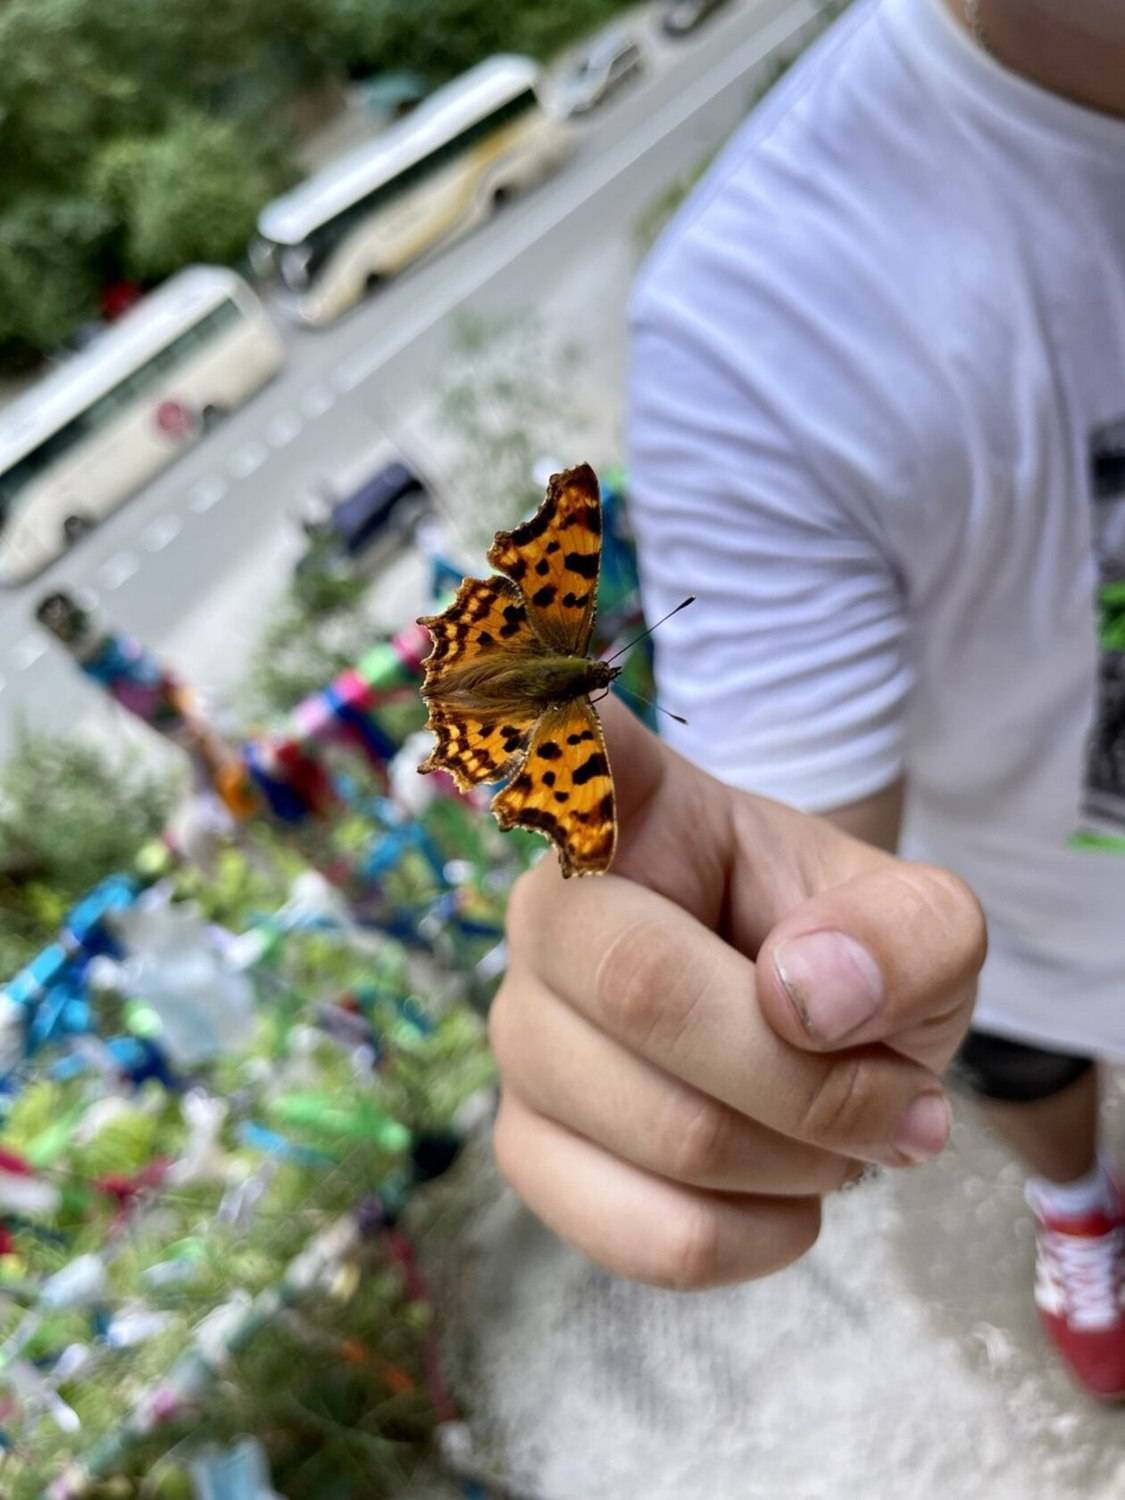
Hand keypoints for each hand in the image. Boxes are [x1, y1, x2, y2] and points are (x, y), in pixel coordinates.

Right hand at [489, 699, 984, 1287]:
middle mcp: (551, 907)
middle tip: (895, 1098)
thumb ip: (906, 934)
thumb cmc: (853, 956)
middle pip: (649, 995)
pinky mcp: (525, 1143)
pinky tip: (779, 1196)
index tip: (483, 669)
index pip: (570, 751)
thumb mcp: (927, 926)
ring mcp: (522, 1029)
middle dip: (812, 1081)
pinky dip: (755, 1237)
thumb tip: (802, 997)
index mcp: (641, 812)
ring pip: (665, 1134)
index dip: (529, 725)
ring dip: (801, 1163)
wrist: (814, 1044)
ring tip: (832, 1134)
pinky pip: (643, 1232)